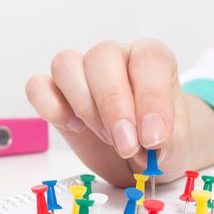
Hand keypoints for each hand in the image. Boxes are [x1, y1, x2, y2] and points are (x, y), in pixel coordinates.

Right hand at [26, 39, 213, 185]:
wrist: (137, 156)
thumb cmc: (156, 142)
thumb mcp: (175, 145)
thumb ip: (168, 139)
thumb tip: (149, 137)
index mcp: (150, 59)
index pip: (148, 60)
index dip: (150, 99)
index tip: (153, 138)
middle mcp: (114, 57)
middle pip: (102, 58)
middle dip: (113, 107)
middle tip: (126, 145)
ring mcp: (81, 72)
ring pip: (66, 65)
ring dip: (84, 107)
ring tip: (105, 138)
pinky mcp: (55, 93)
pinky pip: (38, 86)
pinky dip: (51, 108)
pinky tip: (74, 127)